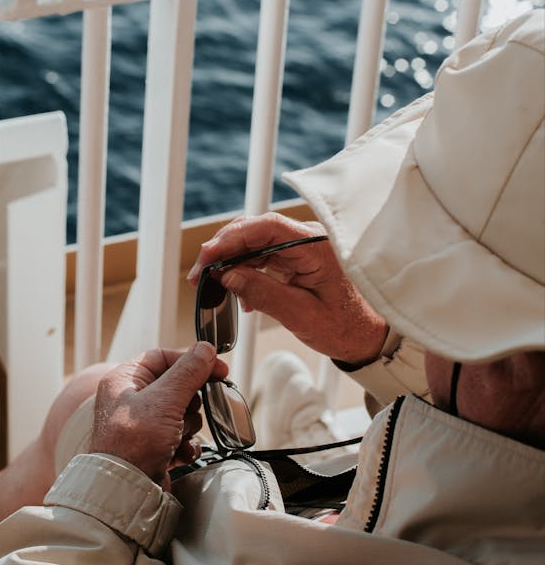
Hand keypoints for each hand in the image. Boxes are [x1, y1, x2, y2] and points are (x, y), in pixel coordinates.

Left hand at [89, 344, 226, 489]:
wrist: (126, 492)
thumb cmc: (133, 444)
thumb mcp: (164, 400)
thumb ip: (188, 372)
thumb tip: (205, 349)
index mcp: (125, 379)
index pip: (163, 356)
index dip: (192, 361)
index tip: (218, 368)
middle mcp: (131, 399)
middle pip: (177, 386)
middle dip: (189, 402)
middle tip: (186, 411)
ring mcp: (143, 425)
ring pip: (182, 412)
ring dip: (187, 426)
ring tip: (175, 436)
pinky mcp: (153, 447)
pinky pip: (181, 436)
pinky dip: (185, 444)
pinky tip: (179, 452)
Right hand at [188, 213, 387, 366]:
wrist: (364, 336)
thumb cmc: (344, 327)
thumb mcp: (301, 316)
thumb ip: (264, 294)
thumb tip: (227, 277)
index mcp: (317, 247)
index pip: (268, 228)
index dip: (233, 237)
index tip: (208, 256)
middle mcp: (308, 239)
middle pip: (255, 230)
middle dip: (223, 249)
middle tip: (200, 275)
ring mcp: (300, 247)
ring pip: (254, 241)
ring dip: (228, 260)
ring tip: (209, 282)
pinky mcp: (294, 257)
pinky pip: (261, 254)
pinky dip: (242, 268)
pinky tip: (234, 289)